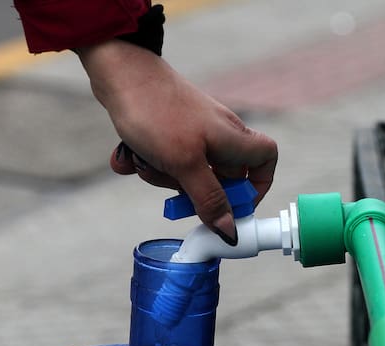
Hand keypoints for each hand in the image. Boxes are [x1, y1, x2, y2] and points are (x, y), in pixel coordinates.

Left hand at [76, 40, 276, 244]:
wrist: (120, 74)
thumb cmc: (156, 113)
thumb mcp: (184, 165)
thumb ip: (208, 199)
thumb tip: (229, 232)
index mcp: (232, 139)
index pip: (265, 161)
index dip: (256, 186)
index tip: (235, 206)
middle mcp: (218, 135)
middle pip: (219, 177)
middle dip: (192, 190)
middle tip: (173, 187)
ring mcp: (193, 132)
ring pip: (187, 172)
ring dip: (162, 175)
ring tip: (146, 163)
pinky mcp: (169, 131)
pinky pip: (164, 160)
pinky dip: (148, 163)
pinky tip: (130, 156)